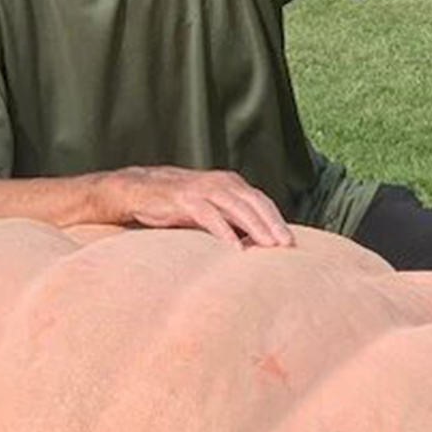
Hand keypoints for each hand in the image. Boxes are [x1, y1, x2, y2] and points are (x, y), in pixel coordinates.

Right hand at [104, 167, 293, 247]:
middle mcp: (221, 183)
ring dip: (255, 228)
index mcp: (230, 184)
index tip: (290, 241)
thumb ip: (231, 220)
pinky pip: (210, 217)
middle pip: (254, 203)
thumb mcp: (210, 209)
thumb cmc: (178, 204)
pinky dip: (224, 232)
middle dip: (272, 224)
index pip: (261, 201)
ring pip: (237, 208)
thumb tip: (253, 243)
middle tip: (286, 245)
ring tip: (268, 246)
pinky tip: (234, 248)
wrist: (141, 191)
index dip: (277, 220)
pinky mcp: (186, 200)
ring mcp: (204, 189)